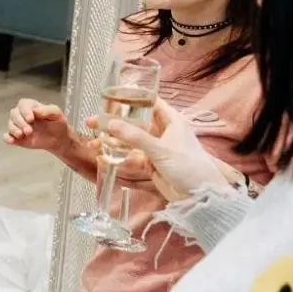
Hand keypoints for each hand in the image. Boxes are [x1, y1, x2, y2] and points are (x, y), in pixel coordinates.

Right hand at [4, 99, 71, 152]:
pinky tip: (11, 141)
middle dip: (20, 122)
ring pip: (10, 124)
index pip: (23, 104)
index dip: (24, 111)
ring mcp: (18, 126)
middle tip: (29, 131)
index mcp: (31, 106)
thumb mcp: (57, 114)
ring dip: (14, 130)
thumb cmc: (57, 123)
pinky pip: (6, 136)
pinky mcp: (16, 137)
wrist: (58, 138)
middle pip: (14, 114)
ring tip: (22, 135)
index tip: (31, 118)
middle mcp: (22, 114)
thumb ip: (48, 110)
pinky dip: (7, 138)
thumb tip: (35, 110)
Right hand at [92, 99, 231, 202]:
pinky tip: (103, 157)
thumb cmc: (188, 166)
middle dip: (114, 122)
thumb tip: (110, 123)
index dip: (133, 97)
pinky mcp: (150, 164)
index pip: (150, 102)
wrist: (199, 197)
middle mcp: (162, 131)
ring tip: (92, 143)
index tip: (112, 94)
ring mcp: (156, 148)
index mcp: (171, 120)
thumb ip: (135, 136)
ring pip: (130, 140)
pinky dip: (118, 156)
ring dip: (112, 141)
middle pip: (134, 121)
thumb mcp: (160, 149)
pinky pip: (131, 156)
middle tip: (92, 121)